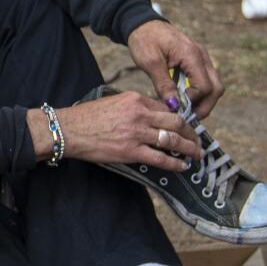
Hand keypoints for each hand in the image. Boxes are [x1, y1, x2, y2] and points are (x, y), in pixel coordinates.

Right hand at [39, 93, 199, 168]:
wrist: (68, 129)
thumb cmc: (87, 117)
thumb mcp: (113, 102)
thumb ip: (134, 108)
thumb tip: (150, 117)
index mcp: (135, 99)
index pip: (166, 108)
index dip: (180, 118)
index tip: (186, 126)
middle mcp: (140, 114)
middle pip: (176, 122)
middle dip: (192, 133)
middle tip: (198, 140)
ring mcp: (137, 133)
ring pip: (173, 140)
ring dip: (189, 148)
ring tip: (196, 153)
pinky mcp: (131, 151)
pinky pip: (160, 158)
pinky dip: (175, 163)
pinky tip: (183, 166)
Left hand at [127, 20, 223, 118]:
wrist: (142, 24)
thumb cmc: (145, 40)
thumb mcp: (150, 63)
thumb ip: (163, 85)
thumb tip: (174, 106)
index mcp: (192, 55)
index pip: (205, 86)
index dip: (194, 102)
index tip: (177, 109)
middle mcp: (202, 56)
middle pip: (216, 88)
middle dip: (204, 106)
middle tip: (187, 118)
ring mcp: (202, 58)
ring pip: (214, 86)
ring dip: (203, 101)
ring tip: (185, 111)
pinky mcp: (197, 61)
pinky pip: (205, 81)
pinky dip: (198, 93)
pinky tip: (183, 100)